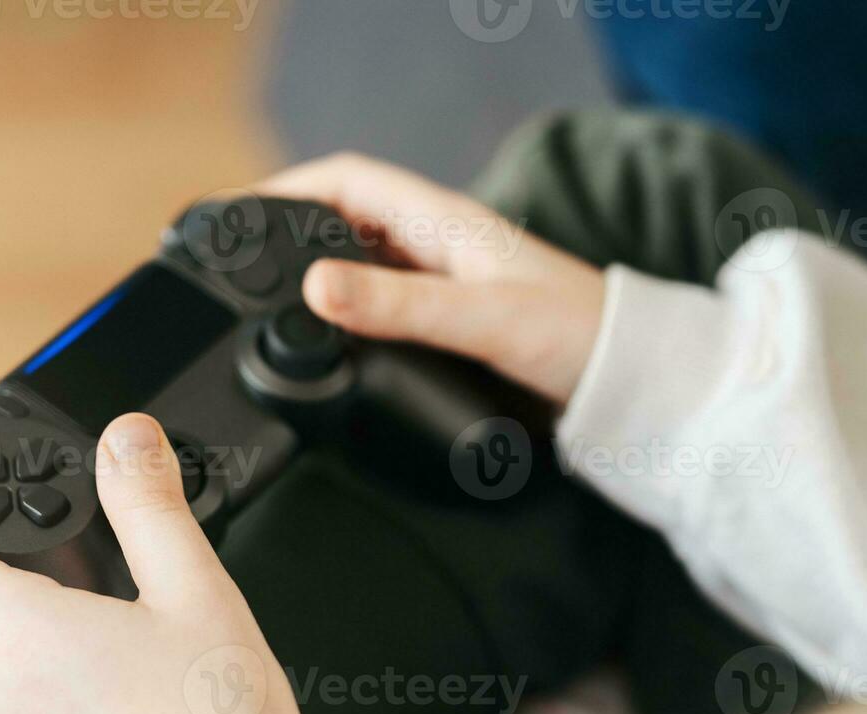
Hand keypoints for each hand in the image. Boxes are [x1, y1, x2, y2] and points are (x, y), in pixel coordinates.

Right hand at [258, 153, 605, 403]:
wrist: (632, 379)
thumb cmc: (576, 337)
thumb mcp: (480, 320)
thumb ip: (399, 307)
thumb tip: (315, 288)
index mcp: (442, 222)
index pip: (346, 181)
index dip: (285, 188)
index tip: (235, 215)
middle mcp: (438, 243)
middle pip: (343, 221)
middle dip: (288, 235)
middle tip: (236, 266)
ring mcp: (444, 281)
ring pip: (362, 265)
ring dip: (317, 278)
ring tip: (266, 304)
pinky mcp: (452, 319)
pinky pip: (385, 304)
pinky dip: (350, 315)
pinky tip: (332, 343)